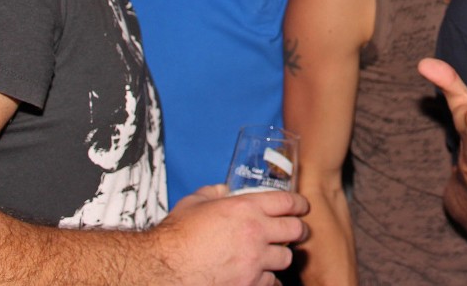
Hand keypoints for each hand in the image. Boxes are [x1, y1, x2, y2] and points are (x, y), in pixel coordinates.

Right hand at [156, 184, 309, 285]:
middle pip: (296, 230)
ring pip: (286, 258)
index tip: (302, 207)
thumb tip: (224, 190)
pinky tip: (261, 276)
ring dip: (281, 256)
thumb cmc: (176, 236)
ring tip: (275, 256)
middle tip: (297, 232)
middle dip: (299, 230)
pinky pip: (272, 282)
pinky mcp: (249, 284)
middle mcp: (256, 233)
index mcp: (245, 208)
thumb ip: (213, 193)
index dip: (299, 203)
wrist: (163, 270)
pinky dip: (269, 279)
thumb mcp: (194, 203)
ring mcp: (254, 261)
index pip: (287, 201)